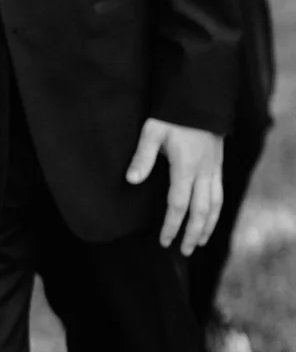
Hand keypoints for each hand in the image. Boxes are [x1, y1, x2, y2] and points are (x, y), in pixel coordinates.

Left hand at [126, 119, 223, 254]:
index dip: (172, 225)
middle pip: (201, 211)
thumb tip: (131, 180)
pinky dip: (215, 212)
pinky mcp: (218, 166)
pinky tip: (209, 220)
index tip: (163, 241)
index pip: (179, 204)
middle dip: (192, 234)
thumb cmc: (172, 115)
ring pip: (215, 205)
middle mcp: (204, 172)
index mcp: (186, 167)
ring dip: (207, 227)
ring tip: (198, 243)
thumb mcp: (152, 132)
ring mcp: (214, 169)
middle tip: (182, 251)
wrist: (200, 100)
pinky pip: (220, 195)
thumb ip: (142, 157)